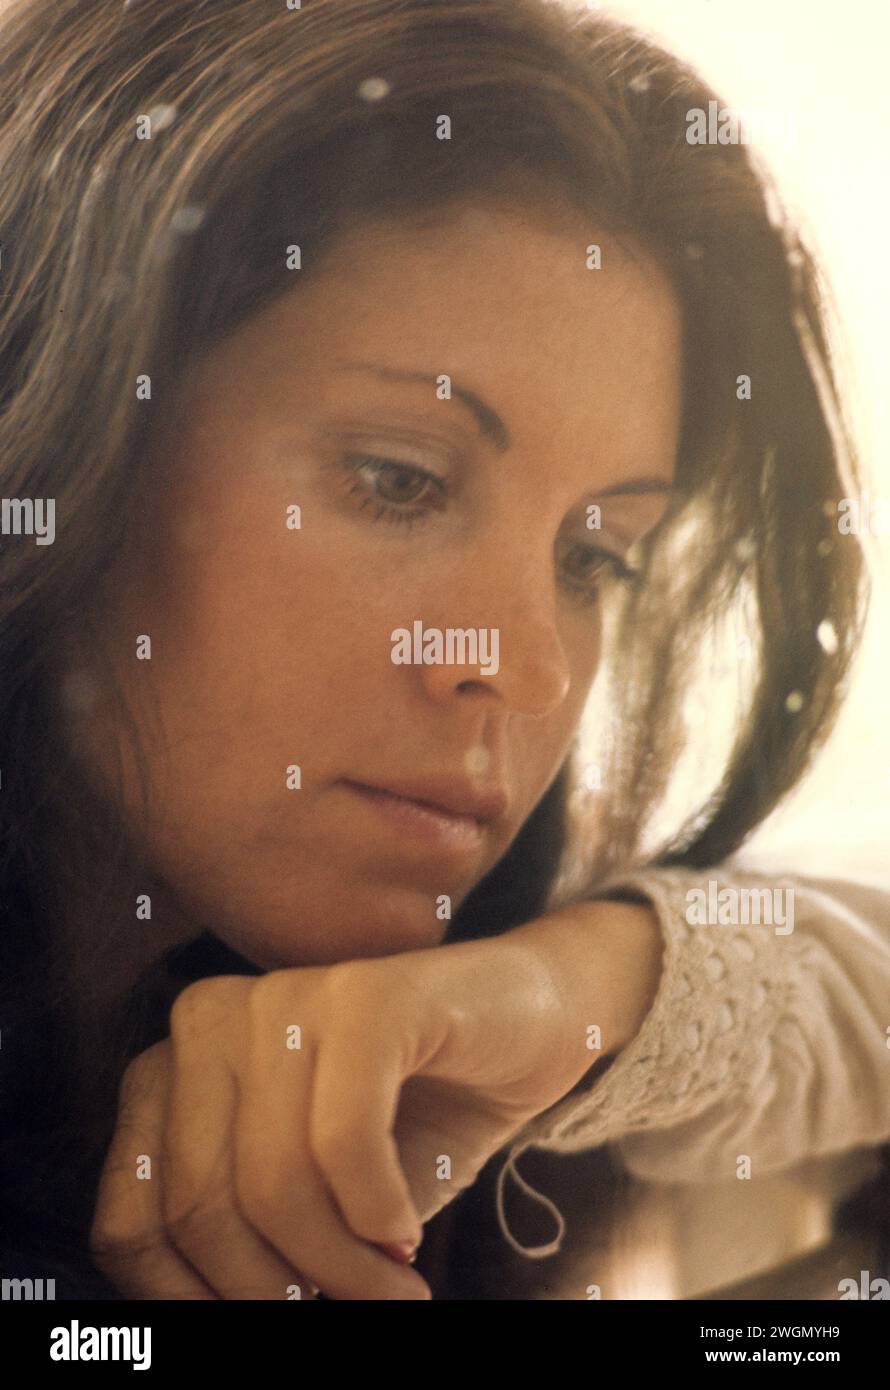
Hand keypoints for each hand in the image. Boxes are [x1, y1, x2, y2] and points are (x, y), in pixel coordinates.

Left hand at [89, 905, 655, 1298]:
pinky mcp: (363, 993)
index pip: (130, 1224)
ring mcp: (283, 996)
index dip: (194, 1303)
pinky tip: (406, 1231)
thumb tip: (219, 1320)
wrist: (529, 1023)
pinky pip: (343, 1140)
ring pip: (273, 1183)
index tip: (278, 1323)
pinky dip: (377, 1210)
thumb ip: (249, 1245)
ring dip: (342, 1267)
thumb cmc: (415, 1118)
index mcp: (172, 1070)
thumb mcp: (314, 1199)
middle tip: (357, 1311)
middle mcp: (207, 1021)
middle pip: (199, 1209)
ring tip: (396, 1289)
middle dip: (276, 1289)